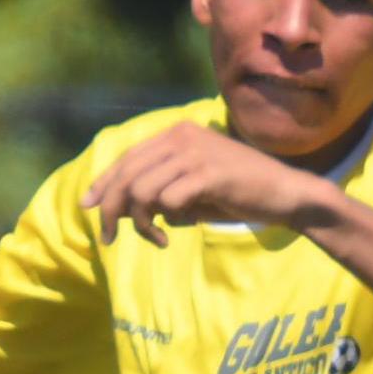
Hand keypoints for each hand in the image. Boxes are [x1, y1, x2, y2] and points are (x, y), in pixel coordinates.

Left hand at [83, 121, 342, 246]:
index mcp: (177, 134)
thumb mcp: (190, 193)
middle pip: (128, 173)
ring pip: (142, 189)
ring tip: (155, 238)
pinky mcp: (209, 173)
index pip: (127, 157)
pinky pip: (166, 200)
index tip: (87, 205)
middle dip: (112, 208)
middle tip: (110, 238)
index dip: (104, 182)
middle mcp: (183, 137)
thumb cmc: (238, 195)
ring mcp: (196, 153)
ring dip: (140, 222)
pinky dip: (161, 223)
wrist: (285, 194)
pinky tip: (169, 237)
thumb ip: (156, 194)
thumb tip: (116, 209)